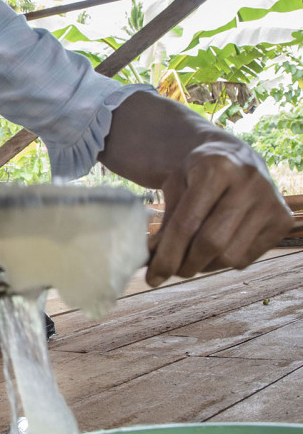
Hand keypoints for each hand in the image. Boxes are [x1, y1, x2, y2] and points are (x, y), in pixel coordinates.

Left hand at [147, 141, 293, 285]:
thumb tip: (154, 258)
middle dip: (184, 265)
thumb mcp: (175, 183)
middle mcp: (249, 183)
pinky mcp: (282, 220)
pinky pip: (245, 258)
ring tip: (189, 257)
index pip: (187, 224)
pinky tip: (213, 249)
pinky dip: (222, 262)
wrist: (236, 156)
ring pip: (229, 256)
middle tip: (167, 271)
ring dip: (203, 266)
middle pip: (211, 243)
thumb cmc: (198, 173)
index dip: (167, 255)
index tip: (152, 277)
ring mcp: (270, 202)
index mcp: (216, 168)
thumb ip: (165, 219)